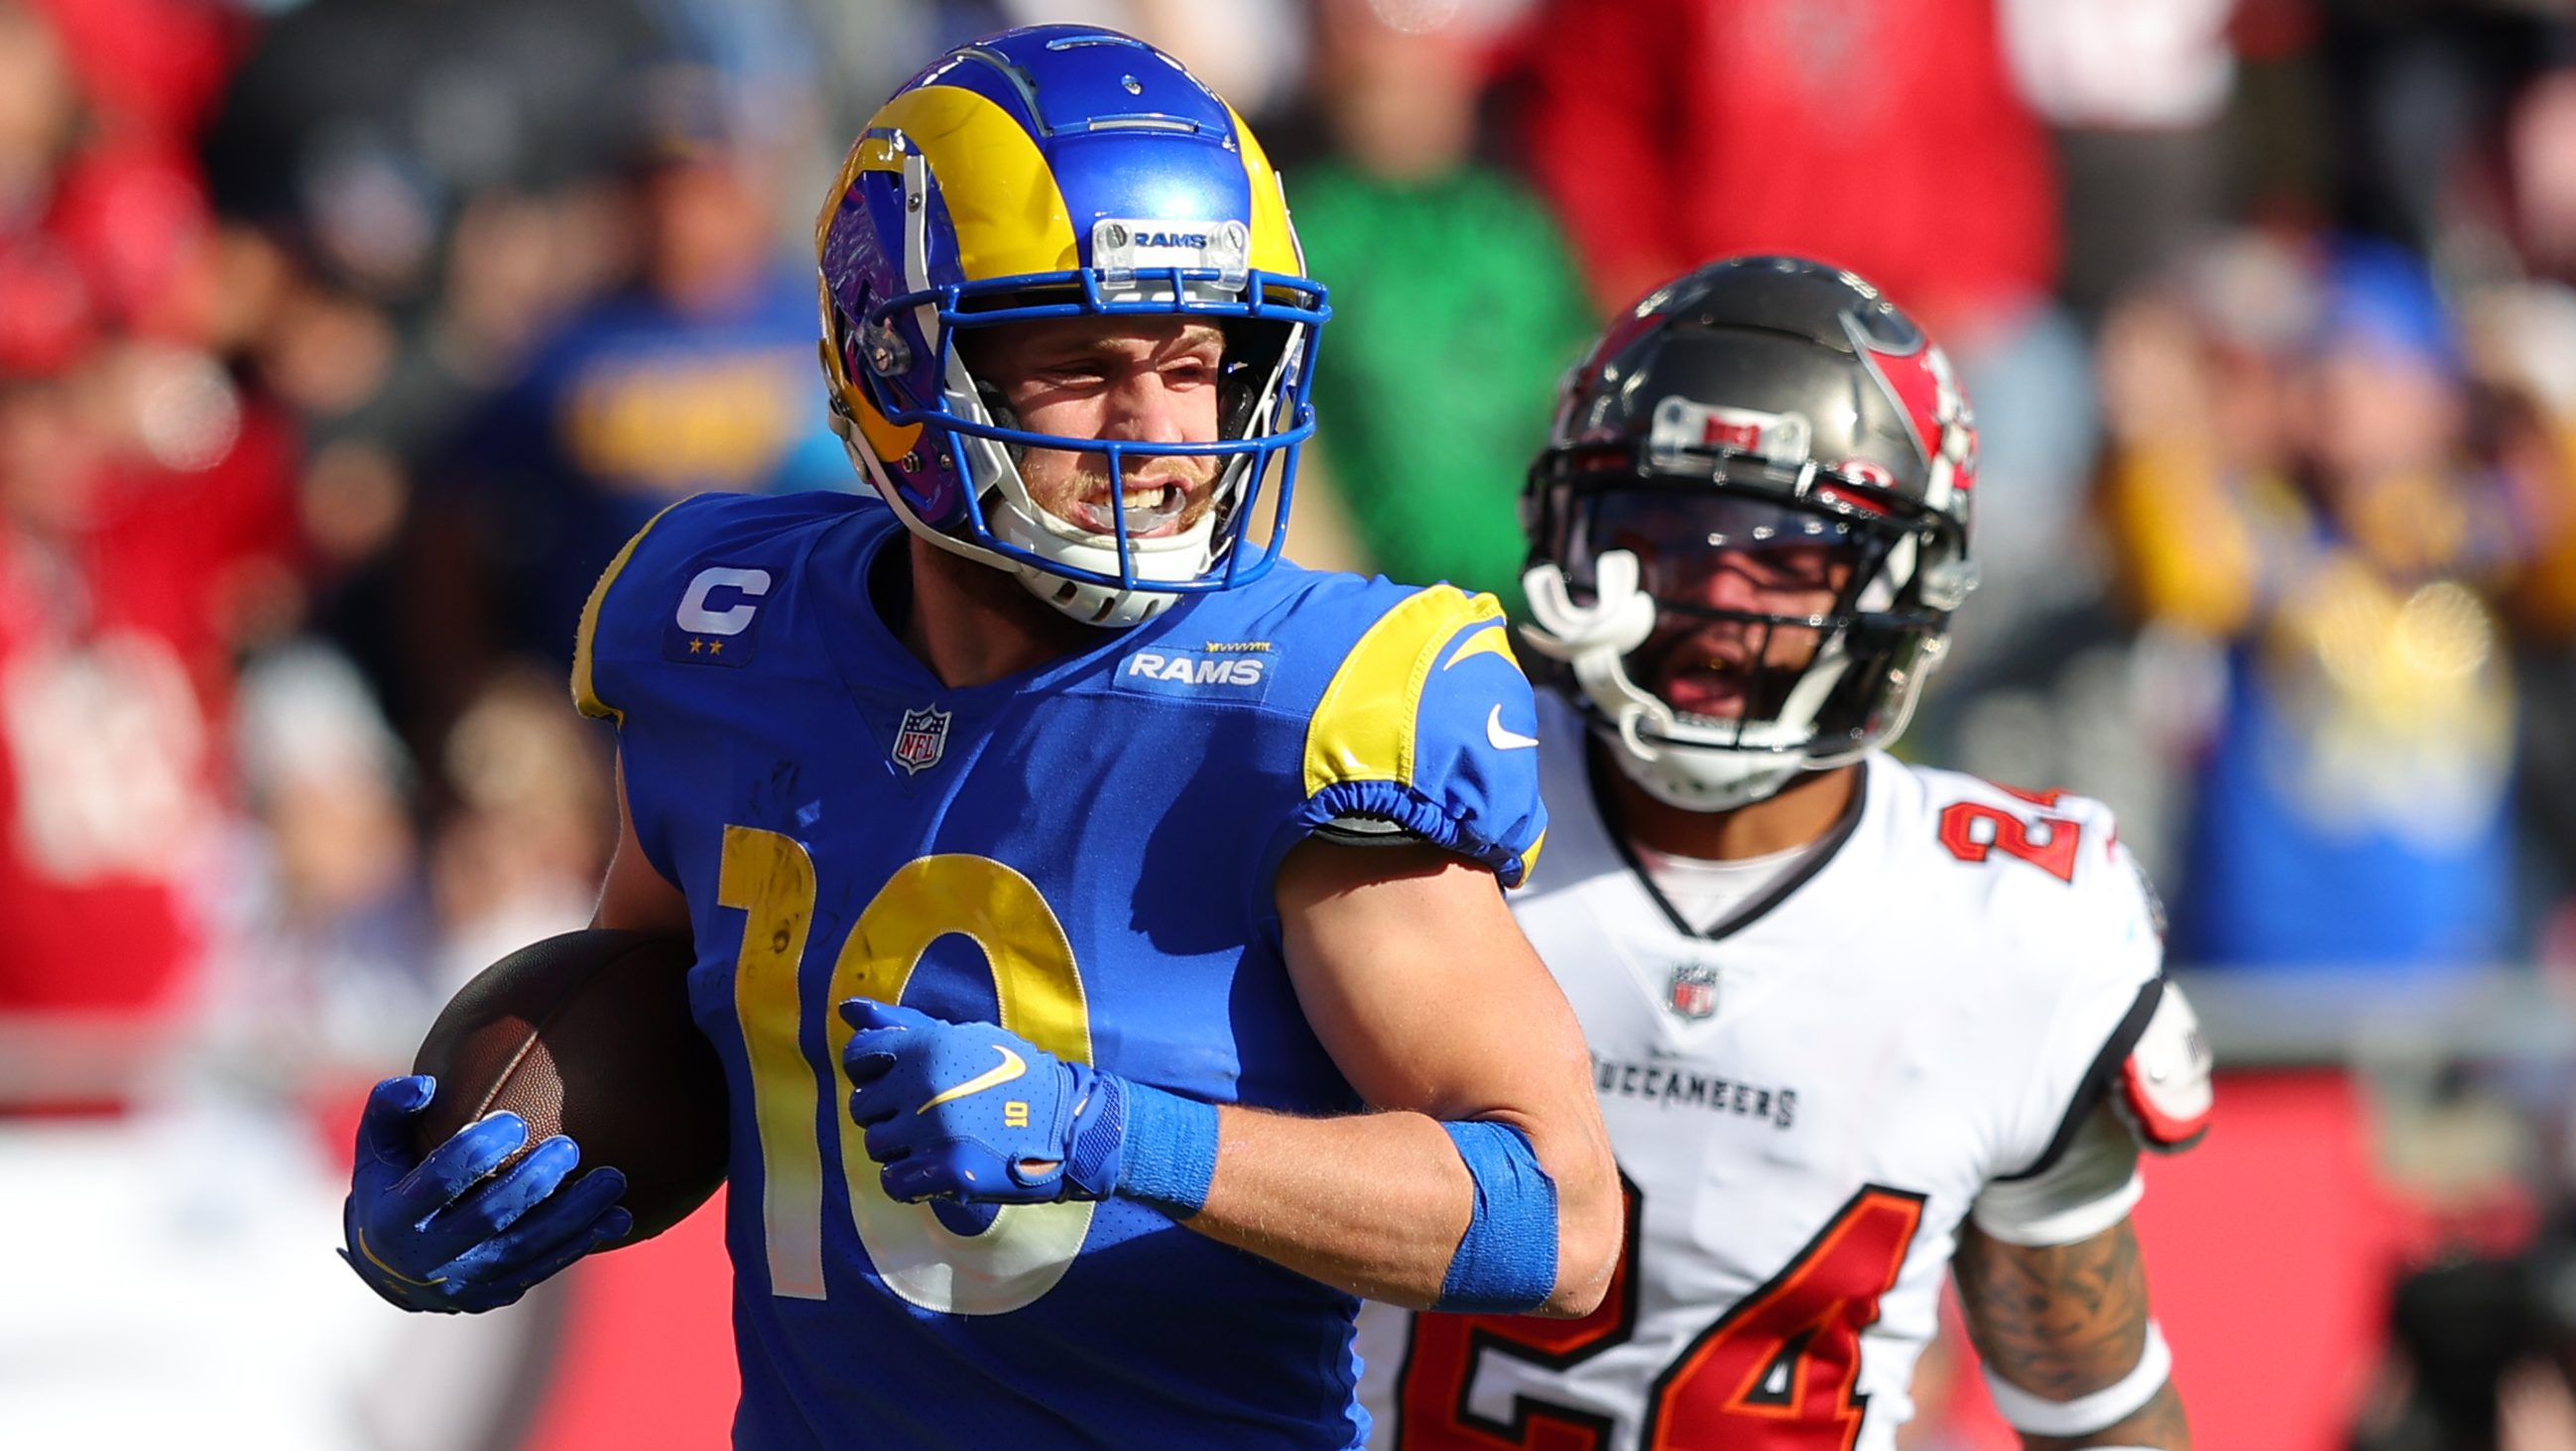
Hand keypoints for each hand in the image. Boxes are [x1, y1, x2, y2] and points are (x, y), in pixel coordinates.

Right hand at [339, 1075, 632, 1312]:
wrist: (389, 1267)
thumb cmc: (390, 1185)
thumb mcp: (375, 1147)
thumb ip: (391, 1107)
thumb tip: (428, 1084)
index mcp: (395, 1216)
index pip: (438, 1181)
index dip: (476, 1152)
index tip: (515, 1121)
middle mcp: (429, 1256)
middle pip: (489, 1217)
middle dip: (533, 1182)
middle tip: (570, 1148)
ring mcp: (464, 1281)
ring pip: (526, 1248)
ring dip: (575, 1215)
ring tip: (614, 1180)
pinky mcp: (494, 1294)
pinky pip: (542, 1268)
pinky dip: (580, 1244)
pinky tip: (618, 1218)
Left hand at [840, 1000, 1123, 1205]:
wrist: (1068, 1123)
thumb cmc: (1013, 1075)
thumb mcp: (964, 1037)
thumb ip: (903, 1024)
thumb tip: (848, 1008)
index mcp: (926, 1046)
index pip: (858, 1057)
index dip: (874, 1074)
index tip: (903, 1085)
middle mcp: (923, 1083)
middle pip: (863, 1108)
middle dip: (889, 1115)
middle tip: (929, 1118)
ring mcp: (933, 1128)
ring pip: (877, 1147)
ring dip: (902, 1150)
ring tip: (940, 1142)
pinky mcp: (947, 1170)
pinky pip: (894, 1183)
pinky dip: (911, 1183)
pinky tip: (938, 1171)